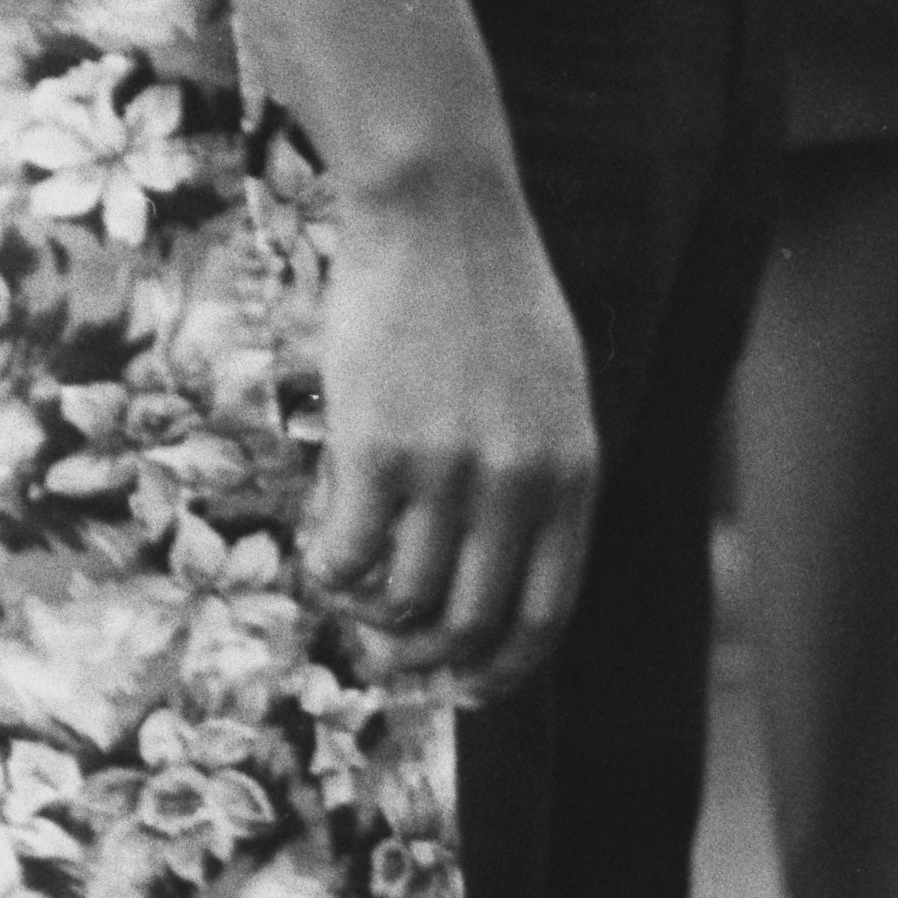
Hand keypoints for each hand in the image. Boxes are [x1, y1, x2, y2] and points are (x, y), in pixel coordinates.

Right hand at [171, 0, 603, 708]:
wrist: (439, 210)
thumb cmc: (490, 297)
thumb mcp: (553, 392)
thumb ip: (538, 478)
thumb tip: (498, 573)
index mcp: (571, 476)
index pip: (544, 614)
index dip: (504, 669)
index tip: (470, 687)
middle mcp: (517, 484)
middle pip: (471, 624)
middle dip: (430, 661)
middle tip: (394, 660)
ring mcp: (447, 470)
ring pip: (406, 599)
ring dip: (375, 619)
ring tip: (356, 600)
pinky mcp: (376, 450)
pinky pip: (349, 556)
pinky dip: (334, 575)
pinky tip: (326, 557)